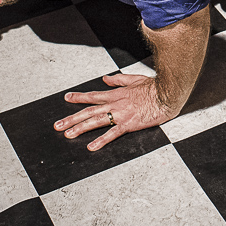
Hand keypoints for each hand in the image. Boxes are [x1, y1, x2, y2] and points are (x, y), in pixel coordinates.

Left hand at [53, 73, 179, 150]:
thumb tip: (105, 79)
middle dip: (72, 117)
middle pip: (89, 110)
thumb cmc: (154, 87)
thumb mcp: (134, 78)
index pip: (93, 96)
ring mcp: (121, 114)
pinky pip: (112, 133)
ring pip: (96, 121)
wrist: (167, 93)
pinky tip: (91, 146)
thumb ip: (118, 79)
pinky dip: (101, 140)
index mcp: (116, 94)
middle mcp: (115, 103)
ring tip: (68, 134)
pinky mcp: (129, 123)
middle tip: (58, 124)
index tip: (67, 98)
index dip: (79, 97)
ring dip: (80, 128)